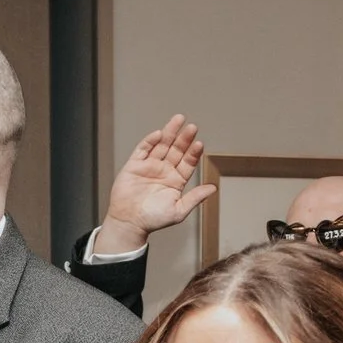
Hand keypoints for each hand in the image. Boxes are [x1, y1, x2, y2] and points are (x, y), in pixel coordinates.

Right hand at [99, 116, 215, 256]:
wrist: (128, 223)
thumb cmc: (153, 219)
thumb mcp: (178, 210)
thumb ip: (195, 198)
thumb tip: (213, 188)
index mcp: (176, 180)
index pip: (188, 162)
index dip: (193, 153)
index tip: (199, 144)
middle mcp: (164, 170)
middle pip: (176, 149)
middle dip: (184, 138)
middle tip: (192, 127)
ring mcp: (149, 166)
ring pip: (162, 145)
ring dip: (169, 132)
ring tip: (178, 120)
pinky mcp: (134, 165)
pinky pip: (143, 149)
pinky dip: (150, 141)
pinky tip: (159, 134)